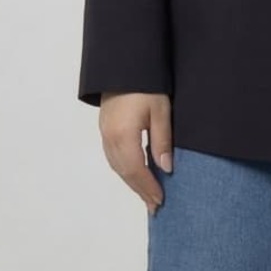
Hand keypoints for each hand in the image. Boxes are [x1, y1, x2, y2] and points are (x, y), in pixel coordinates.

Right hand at [99, 92, 173, 211]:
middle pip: (125, 172)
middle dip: (141, 190)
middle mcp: (109, 138)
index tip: (161, 201)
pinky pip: (113, 157)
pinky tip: (135, 175)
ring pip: (117, 166)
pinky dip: (125, 170)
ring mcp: (104, 133)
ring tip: (147, 196)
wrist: (124, 64)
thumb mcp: (160, 111)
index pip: (136, 170)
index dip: (148, 187)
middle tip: (155, 206)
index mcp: (123, 135)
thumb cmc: (146, 84)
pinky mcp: (105, 129)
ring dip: (132, 183)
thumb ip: (162, 141)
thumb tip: (166, 169)